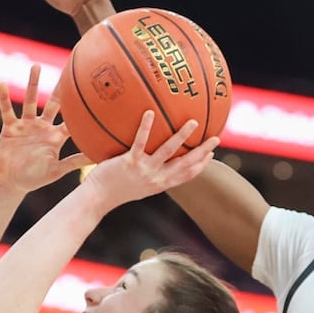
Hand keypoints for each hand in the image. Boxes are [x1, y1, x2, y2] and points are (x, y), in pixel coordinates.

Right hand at [0, 66, 90, 193]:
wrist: (10, 182)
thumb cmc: (35, 178)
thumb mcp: (57, 170)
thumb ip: (75, 162)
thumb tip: (99, 159)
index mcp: (56, 137)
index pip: (72, 120)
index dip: (81, 109)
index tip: (92, 93)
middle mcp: (43, 127)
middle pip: (53, 104)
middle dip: (60, 89)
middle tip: (68, 70)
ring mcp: (26, 125)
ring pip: (30, 101)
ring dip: (33, 85)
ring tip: (36, 67)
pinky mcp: (10, 127)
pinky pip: (7, 110)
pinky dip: (4, 98)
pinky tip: (2, 83)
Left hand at [81, 112, 219, 211]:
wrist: (97, 198)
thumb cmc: (114, 190)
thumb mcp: (136, 186)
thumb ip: (147, 174)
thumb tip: (150, 161)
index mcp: (160, 184)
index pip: (187, 175)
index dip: (201, 165)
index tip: (211, 155)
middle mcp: (156, 178)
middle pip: (186, 164)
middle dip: (203, 151)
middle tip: (216, 138)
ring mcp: (144, 170)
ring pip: (169, 151)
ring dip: (182, 136)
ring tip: (193, 122)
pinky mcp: (130, 162)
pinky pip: (140, 142)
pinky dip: (146, 128)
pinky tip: (150, 113)